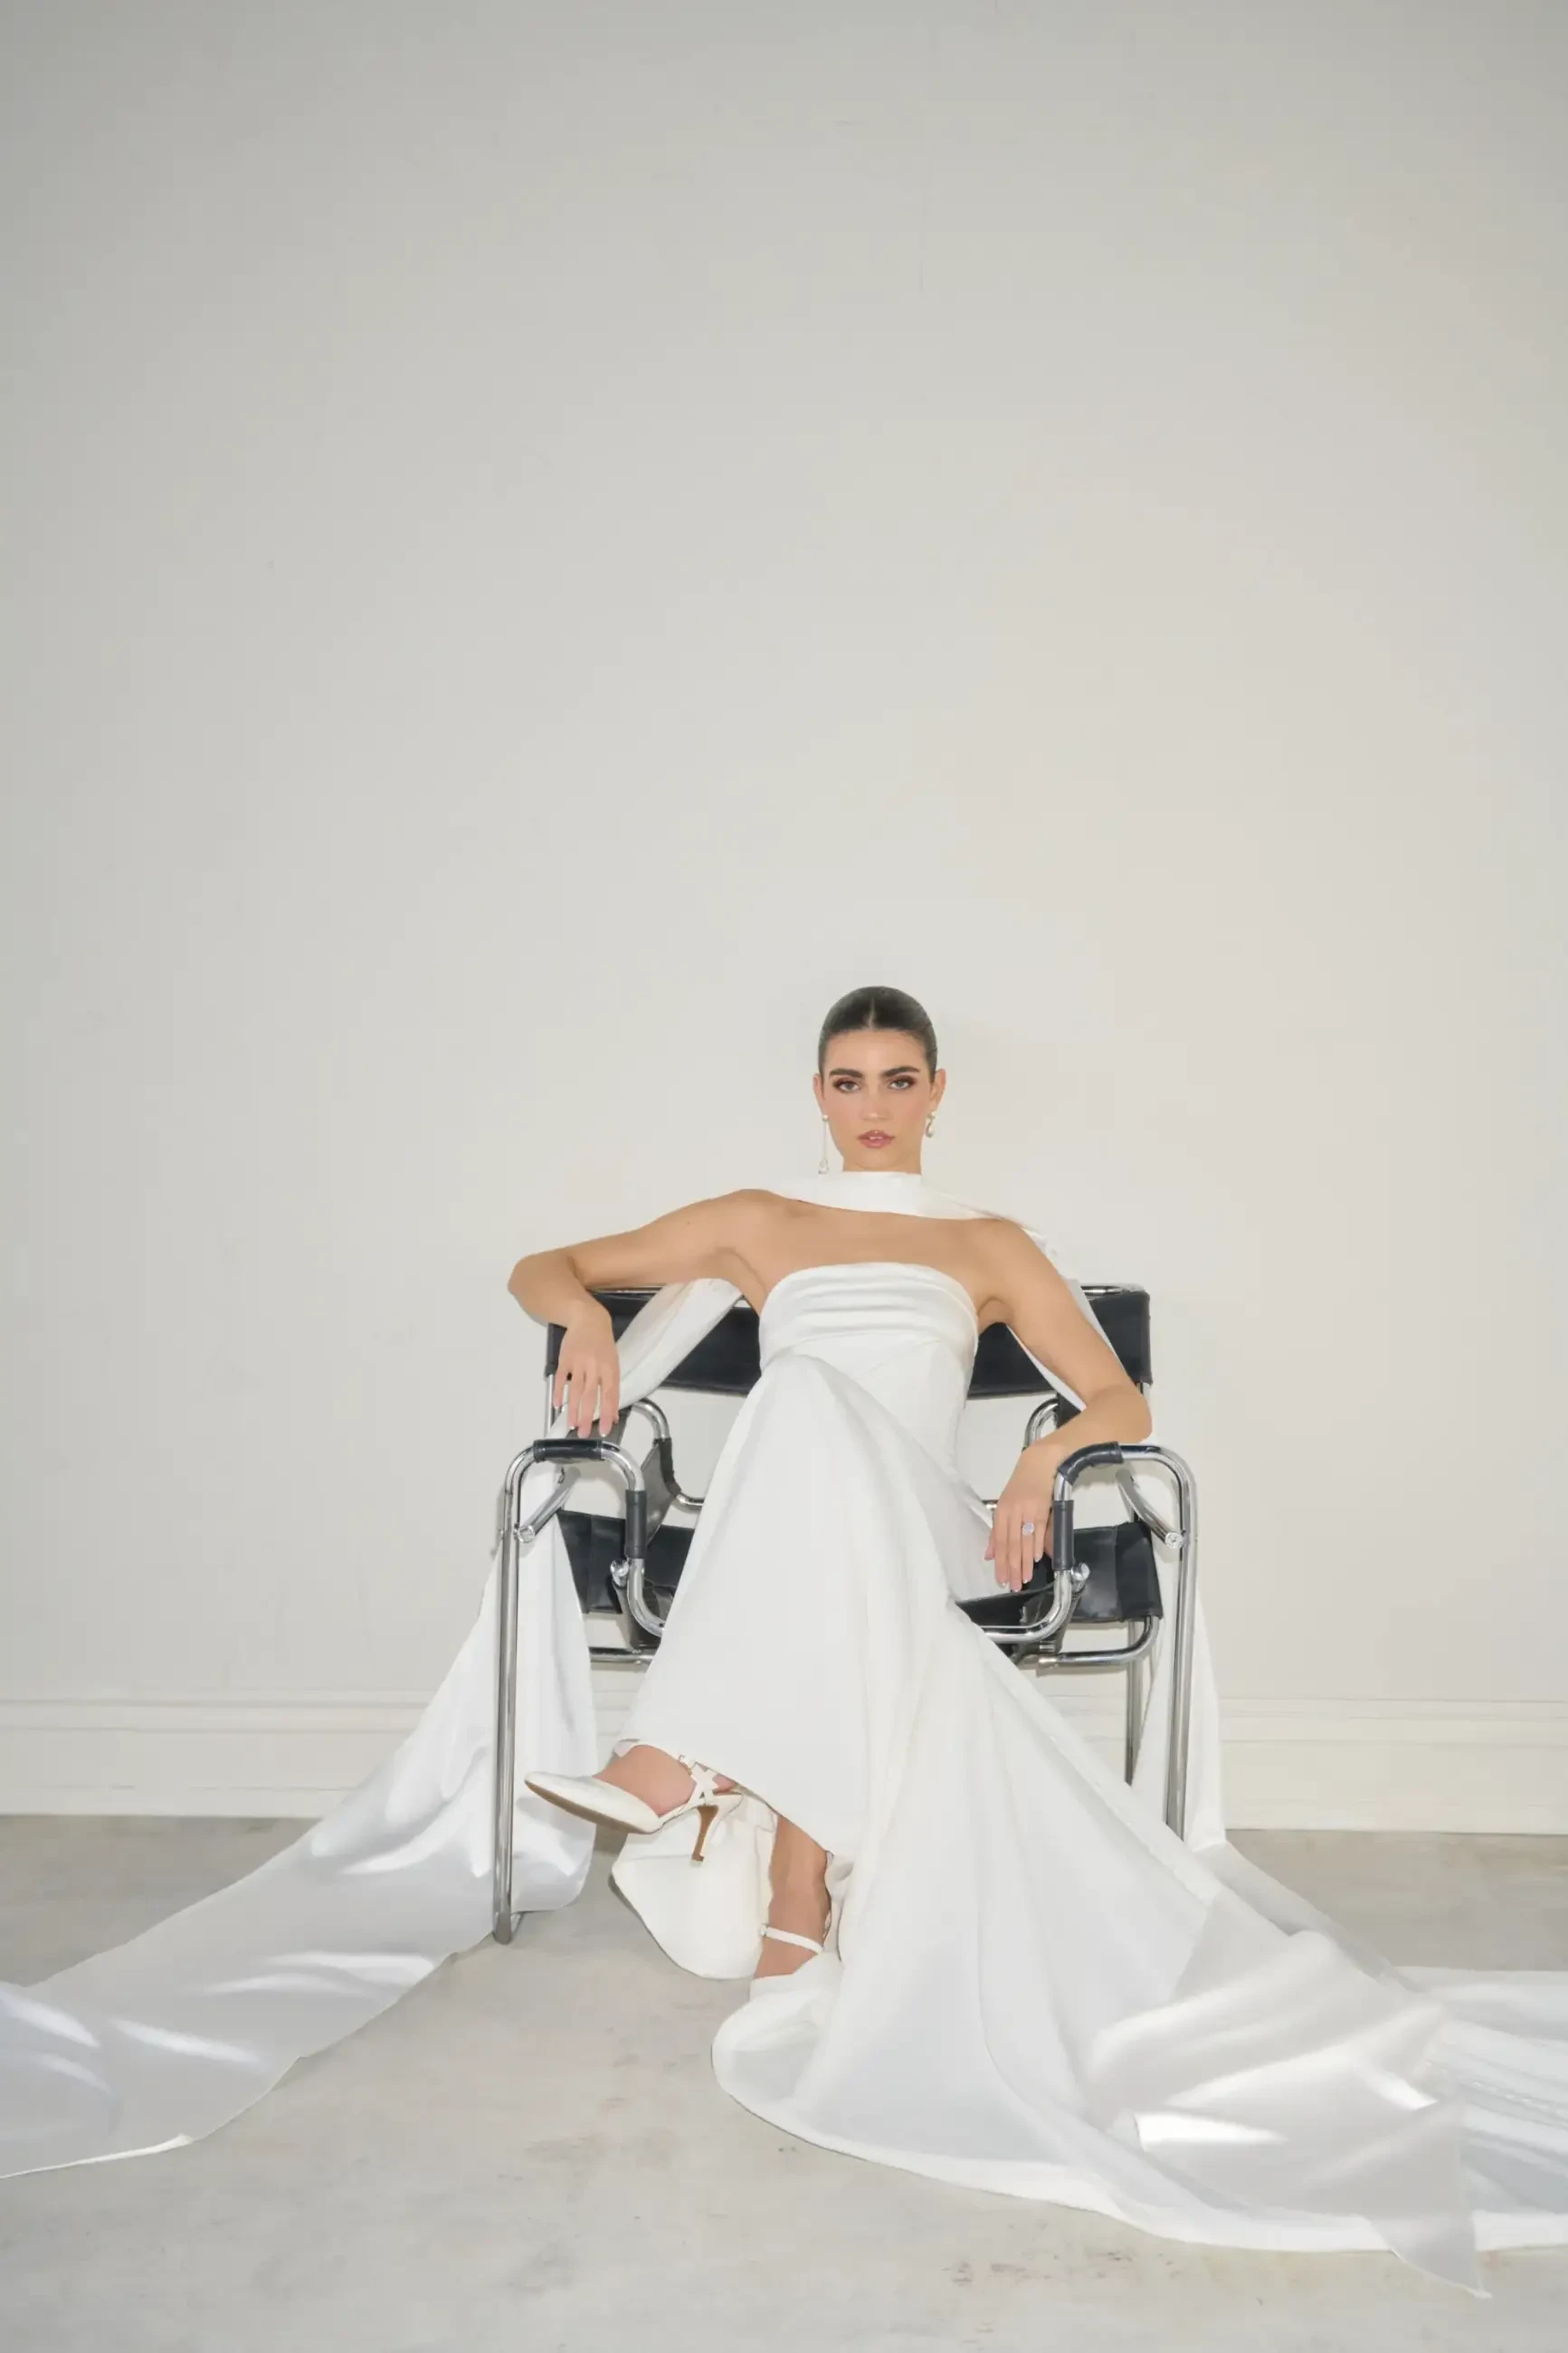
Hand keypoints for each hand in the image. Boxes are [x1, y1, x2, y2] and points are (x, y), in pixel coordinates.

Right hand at [553, 1305, 620, 1436]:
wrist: (588, 1319)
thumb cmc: (603, 1344)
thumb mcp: (612, 1361)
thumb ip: (611, 1385)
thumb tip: (611, 1412)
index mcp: (610, 1368)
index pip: (610, 1394)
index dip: (607, 1412)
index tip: (604, 1429)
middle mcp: (595, 1366)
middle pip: (591, 1395)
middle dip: (587, 1416)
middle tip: (584, 1434)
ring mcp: (578, 1362)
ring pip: (575, 1390)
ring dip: (573, 1409)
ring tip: (571, 1425)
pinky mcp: (565, 1359)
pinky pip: (561, 1378)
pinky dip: (559, 1392)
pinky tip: (558, 1405)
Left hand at [984, 1448, 1055, 1591]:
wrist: (1039, 1463)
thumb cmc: (1022, 1485)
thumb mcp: (1006, 1505)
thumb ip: (997, 1530)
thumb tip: (989, 1555)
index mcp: (1001, 1512)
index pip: (998, 1542)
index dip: (1000, 1562)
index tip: (1001, 1580)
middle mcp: (1012, 1512)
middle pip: (1010, 1544)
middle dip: (1011, 1567)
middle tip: (1013, 1586)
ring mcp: (1027, 1511)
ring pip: (1024, 1541)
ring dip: (1024, 1562)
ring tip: (1024, 1579)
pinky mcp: (1042, 1509)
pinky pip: (1038, 1531)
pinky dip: (1036, 1546)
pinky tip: (1035, 1559)